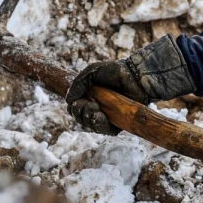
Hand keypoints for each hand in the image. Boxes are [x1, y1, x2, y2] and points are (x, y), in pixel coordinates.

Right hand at [66, 36, 196, 132]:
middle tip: (88, 104)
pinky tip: (100, 116)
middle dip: (80, 114)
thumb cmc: (114, 71)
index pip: (75, 110)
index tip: (77, 102)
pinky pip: (106, 131)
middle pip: (81, 120)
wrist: (134, 75)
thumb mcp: (91, 72)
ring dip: (88, 120)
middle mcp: (98, 108)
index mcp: (90, 97)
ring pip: (92, 127)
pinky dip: (99, 126)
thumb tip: (67, 101)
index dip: (73, 109)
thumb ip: (77, 84)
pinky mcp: (119, 123)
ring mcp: (109, 116)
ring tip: (94, 109)